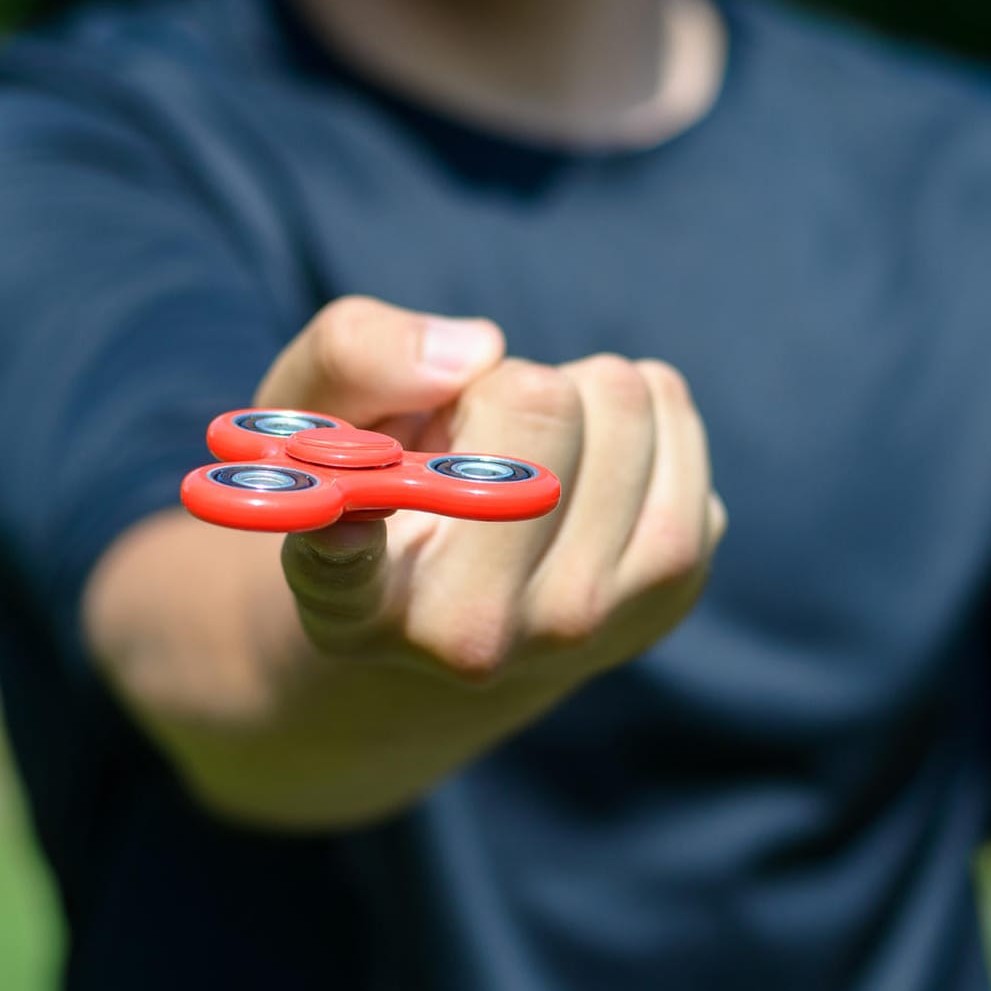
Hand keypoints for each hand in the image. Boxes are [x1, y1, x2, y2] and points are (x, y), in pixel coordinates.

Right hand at [280, 349, 727, 694]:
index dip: (346, 540)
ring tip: (525, 457)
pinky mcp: (675, 584)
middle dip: (506, 385)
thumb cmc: (376, 494)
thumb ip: (355, 358)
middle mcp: (478, 640)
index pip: (347, 578)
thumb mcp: (314, 418)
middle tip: (471, 438)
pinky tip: (586, 468)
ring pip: (623, 399)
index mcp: (359, 612)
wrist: (456, 619)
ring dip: (576, 392)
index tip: (340, 518)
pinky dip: (636, 408)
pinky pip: (674, 414)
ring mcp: (590, 624)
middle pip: (540, 406)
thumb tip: (477, 351)